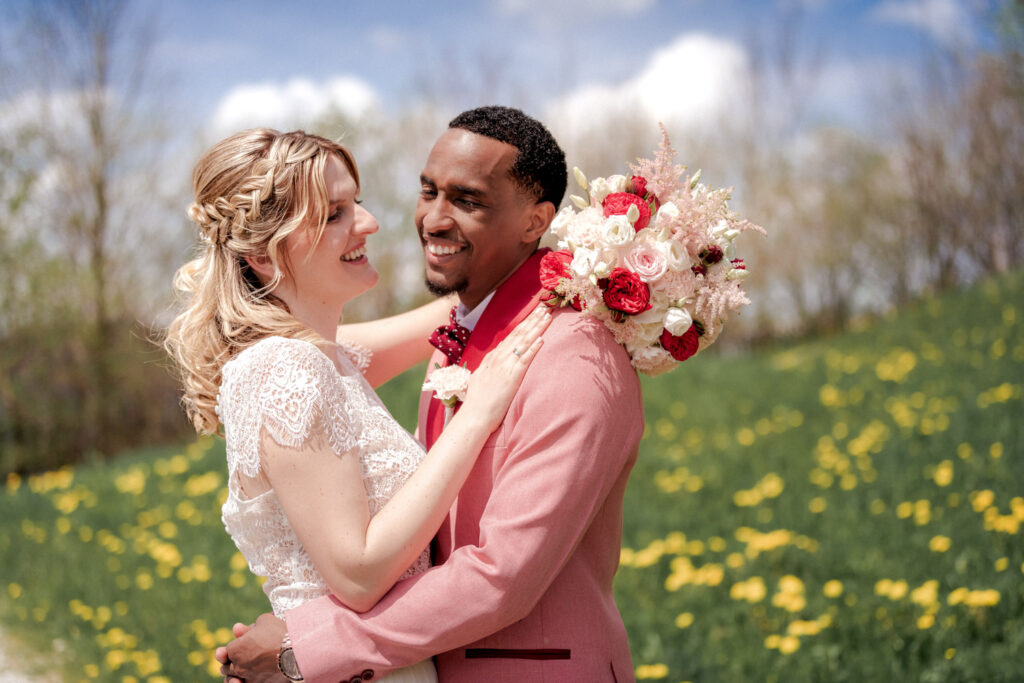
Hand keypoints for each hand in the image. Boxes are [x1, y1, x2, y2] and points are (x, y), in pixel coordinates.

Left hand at [218, 613, 287, 681]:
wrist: (296, 652)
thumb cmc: (280, 633)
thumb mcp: (265, 621)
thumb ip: (250, 626)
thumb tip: (238, 628)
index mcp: (236, 648)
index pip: (228, 650)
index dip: (236, 645)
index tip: (245, 641)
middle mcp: (238, 665)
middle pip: (226, 666)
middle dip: (230, 661)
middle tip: (240, 657)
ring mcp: (247, 677)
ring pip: (231, 679)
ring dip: (232, 675)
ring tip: (239, 672)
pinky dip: (241, 682)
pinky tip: (243, 679)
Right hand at [462, 306, 549, 427]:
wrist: (473, 416)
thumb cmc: (477, 402)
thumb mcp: (480, 379)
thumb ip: (489, 367)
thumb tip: (495, 361)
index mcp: (492, 358)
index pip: (511, 336)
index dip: (524, 324)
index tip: (534, 313)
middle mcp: (498, 358)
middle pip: (518, 334)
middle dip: (532, 319)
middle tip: (545, 306)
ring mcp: (505, 366)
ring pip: (523, 343)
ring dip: (536, 328)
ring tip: (547, 316)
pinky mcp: (512, 378)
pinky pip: (525, 360)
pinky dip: (533, 349)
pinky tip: (542, 340)